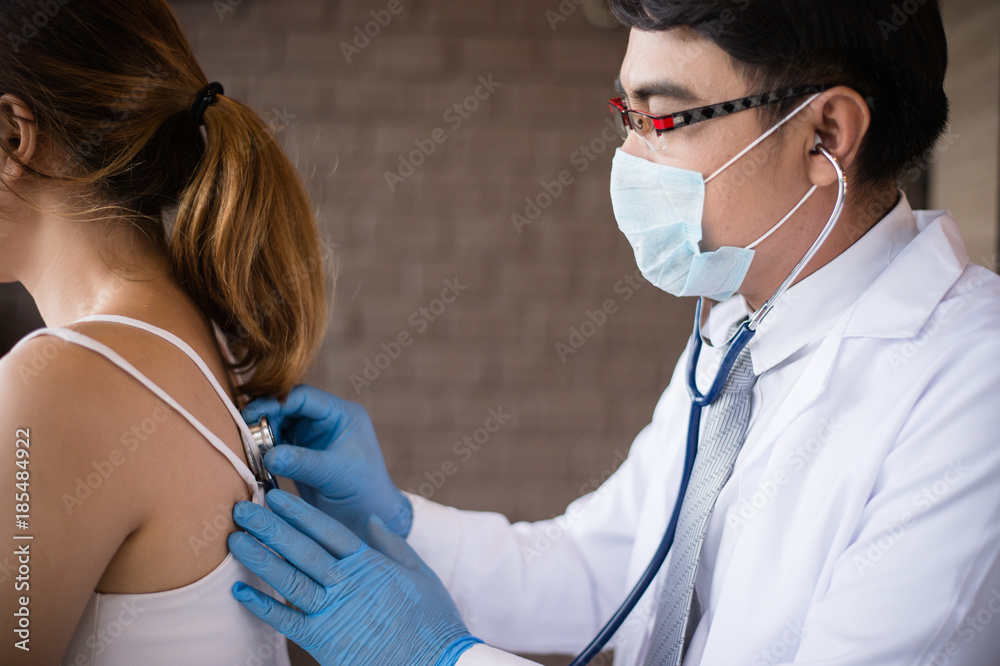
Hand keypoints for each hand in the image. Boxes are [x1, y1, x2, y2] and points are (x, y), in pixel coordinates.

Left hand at [229, 490, 479, 665]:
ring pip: (289, 578)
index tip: (276, 496)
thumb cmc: (432, 620)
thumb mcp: (420, 573)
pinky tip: (240, 590)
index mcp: (369, 563)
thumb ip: (393, 545)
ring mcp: (333, 611)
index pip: (327, 530)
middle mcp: (347, 582)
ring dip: (260, 557)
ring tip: (236, 539)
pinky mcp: (324, 641)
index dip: (299, 512)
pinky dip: (262, 605)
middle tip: (242, 509)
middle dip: (270, 526)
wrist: (436, 663)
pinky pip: (286, 620)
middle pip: (301, 548)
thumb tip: (372, 519)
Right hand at [242, 385, 412, 538]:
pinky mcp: (301, 452)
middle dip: (265, 418)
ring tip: (249, 448)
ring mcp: (313, 435)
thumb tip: (269, 455)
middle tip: (245, 434)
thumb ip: (302, 462)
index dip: (276, 402)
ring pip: (279, 423)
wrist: (367, 518)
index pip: (304, 397)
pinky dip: (265, 448)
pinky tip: (255, 458)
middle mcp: (326, 419)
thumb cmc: (363, 492)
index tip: (252, 415)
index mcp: (342, 414)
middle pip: (287, 406)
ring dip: (262, 433)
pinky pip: (277, 441)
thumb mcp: (334, 474)